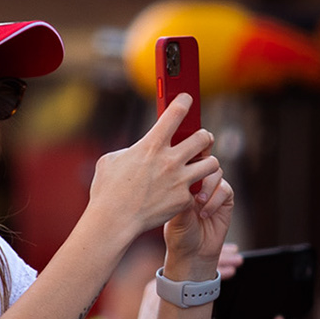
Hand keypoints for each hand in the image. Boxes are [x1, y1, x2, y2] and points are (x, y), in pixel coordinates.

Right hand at [85, 100, 224, 257]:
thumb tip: (138, 150)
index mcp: (152, 145)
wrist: (114, 220)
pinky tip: (186, 193)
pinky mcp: (184, 200)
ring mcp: (180, 181)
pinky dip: (193, 192)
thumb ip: (131, 150)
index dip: (184, 101)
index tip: (187, 99)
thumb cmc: (108, 190)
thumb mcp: (112, 160)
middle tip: (201, 140)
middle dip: (204, 137)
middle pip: (203, 138)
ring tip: (202, 164)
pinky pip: (197, 191)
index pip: (176, 113)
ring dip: (208, 162)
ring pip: (212, 164)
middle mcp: (170, 160)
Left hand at [162, 160, 233, 279]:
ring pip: (215, 172)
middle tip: (195, 172)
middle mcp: (198, 180)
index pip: (187, 157)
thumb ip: (179, 192)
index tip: (185, 154)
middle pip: (204, 158)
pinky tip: (205, 213)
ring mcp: (212, 189)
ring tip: (198, 201)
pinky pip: (224, 189)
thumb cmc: (178, 233)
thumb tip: (184, 175)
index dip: (188, 150)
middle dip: (202, 162)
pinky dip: (215, 199)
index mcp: (181, 178)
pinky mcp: (225, 199)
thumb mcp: (172, 211)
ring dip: (207, 185)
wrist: (192, 253)